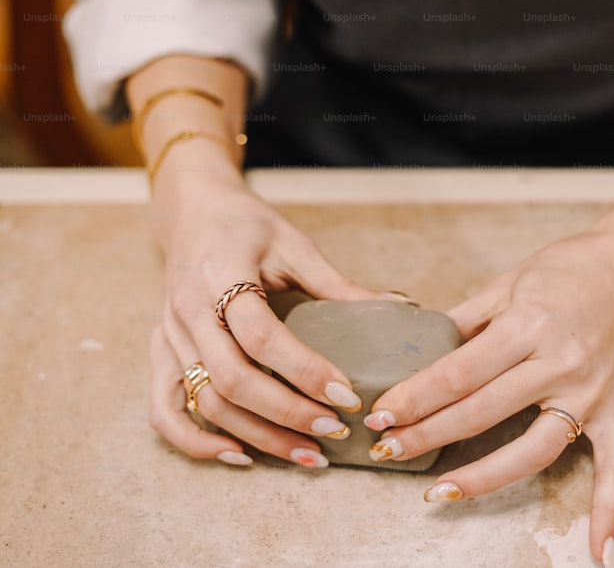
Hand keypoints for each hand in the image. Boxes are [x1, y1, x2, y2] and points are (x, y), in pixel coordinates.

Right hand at [147, 177, 387, 466]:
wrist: (193, 212)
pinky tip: (240, 455)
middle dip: (287, 414)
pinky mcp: (160, 352)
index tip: (347, 396)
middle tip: (334, 430)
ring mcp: (169, 336)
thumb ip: (338, 284)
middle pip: (232, 379)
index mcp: (222, 276)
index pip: (262, 336)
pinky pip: (165, 409)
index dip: (305, 371)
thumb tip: (400, 305)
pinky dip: (196, 441)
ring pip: (206, 402)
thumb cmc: (247, 226)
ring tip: (307, 453)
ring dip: (257, 436)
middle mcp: (188, 311)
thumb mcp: (295, 245)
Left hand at [365, 228, 613, 562]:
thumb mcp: (509, 280)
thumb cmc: (567, 267)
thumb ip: (466, 319)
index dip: (415, 397)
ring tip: (439, 492)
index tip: (381, 414)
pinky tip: (596, 550)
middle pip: (482, 412)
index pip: (460, 372)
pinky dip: (608, 509)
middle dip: (427, 434)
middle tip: (387, 449)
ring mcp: (592, 392)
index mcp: (529, 324)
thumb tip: (419, 352)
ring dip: (482, 477)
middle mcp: (560, 362)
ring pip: (533, 450)